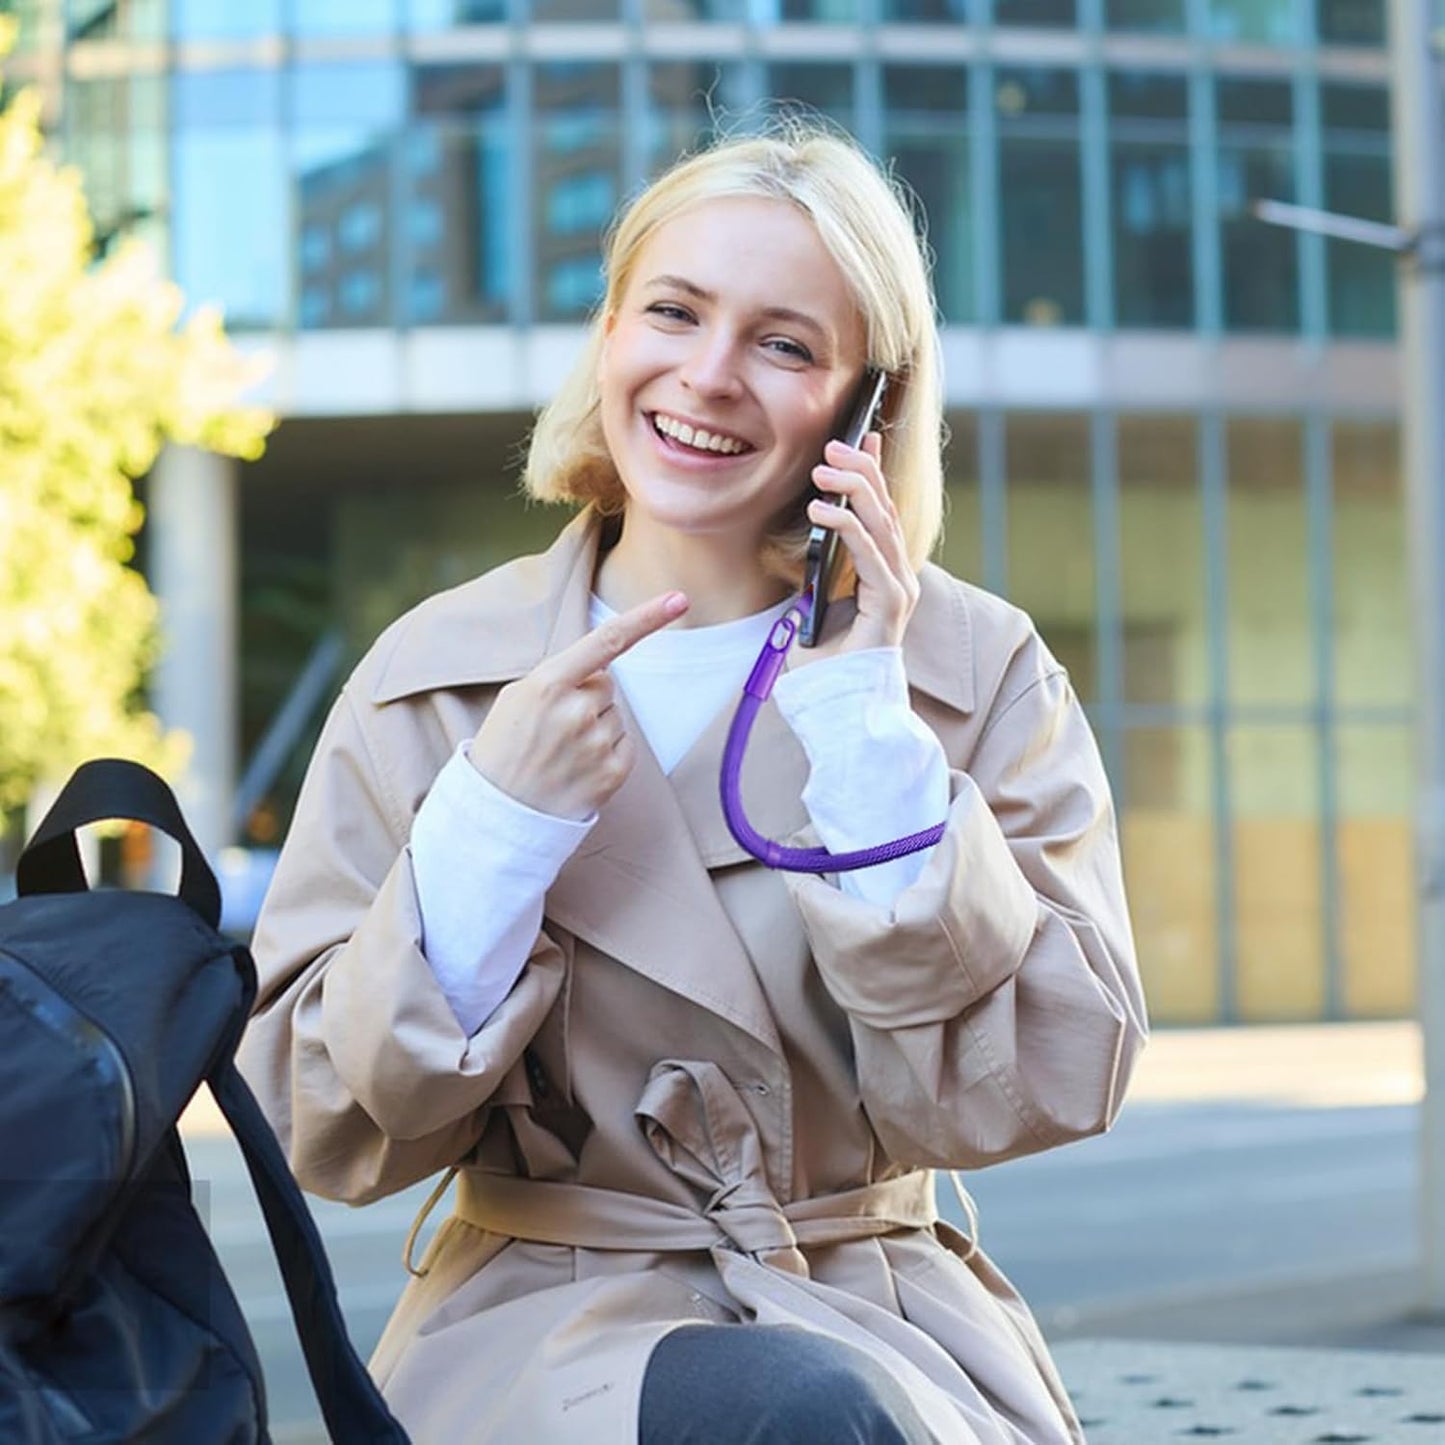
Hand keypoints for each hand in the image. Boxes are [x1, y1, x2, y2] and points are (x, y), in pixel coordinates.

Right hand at [469, 591, 688, 819]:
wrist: (498, 815)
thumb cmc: (504, 750)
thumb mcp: (516, 699)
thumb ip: (559, 676)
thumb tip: (601, 669)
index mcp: (547, 685)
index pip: (606, 642)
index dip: (646, 617)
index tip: (679, 599)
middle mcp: (577, 711)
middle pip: (606, 685)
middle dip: (587, 699)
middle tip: (553, 729)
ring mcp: (597, 743)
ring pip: (616, 716)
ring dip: (595, 728)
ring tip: (561, 753)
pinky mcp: (613, 772)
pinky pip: (625, 744)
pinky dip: (607, 752)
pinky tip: (577, 768)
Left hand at [804, 432, 919, 654]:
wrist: (841, 708)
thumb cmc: (828, 669)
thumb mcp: (816, 611)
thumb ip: (820, 581)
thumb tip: (809, 555)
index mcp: (884, 578)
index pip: (881, 515)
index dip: (874, 475)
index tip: (863, 439)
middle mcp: (898, 580)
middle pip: (884, 512)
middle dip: (862, 471)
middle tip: (834, 447)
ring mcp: (899, 591)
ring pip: (880, 525)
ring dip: (852, 490)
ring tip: (823, 469)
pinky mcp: (890, 604)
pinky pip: (869, 554)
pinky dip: (845, 527)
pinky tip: (820, 510)